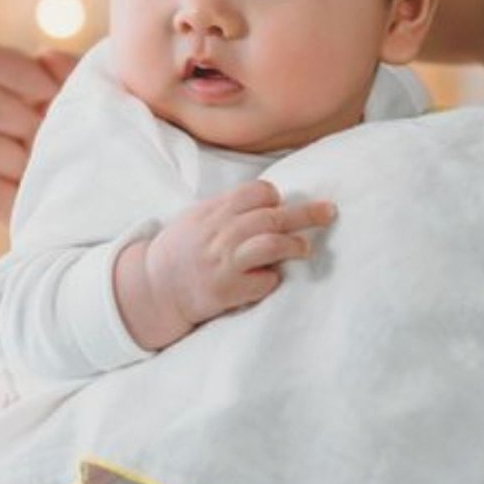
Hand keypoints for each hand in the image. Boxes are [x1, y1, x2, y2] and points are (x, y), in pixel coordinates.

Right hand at [114, 181, 336, 350]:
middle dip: (306, 213)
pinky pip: (263, 280)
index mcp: (212, 212)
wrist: (154, 288)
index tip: (278, 205)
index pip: (255, 192)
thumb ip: (227, 208)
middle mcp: (219, 234)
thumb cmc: (180, 251)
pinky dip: (270, 279)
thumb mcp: (196, 217)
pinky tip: (267, 279)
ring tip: (304, 249)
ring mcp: (224, 262)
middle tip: (330, 212)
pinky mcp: (228, 290)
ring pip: (270, 243)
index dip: (273, 197)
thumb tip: (269, 201)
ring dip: (294, 245)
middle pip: (272, 216)